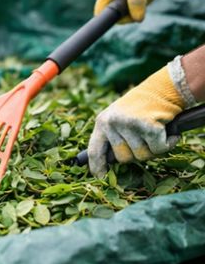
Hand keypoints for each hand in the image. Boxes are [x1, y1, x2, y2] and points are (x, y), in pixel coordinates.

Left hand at [87, 62, 189, 176]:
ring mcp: (129, 123)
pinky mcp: (147, 125)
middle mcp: (112, 122)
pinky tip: (170, 135)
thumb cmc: (143, 106)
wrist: (167, 86)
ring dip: (154, 149)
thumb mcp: (118, 118)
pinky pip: (158, 148)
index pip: (94, 151)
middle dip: (137, 155)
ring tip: (157, 134)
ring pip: (141, 155)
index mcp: (102, 122)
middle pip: (123, 158)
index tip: (101, 177)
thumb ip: (111, 136)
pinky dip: (167, 144)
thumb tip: (107, 163)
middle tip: (147, 141)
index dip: (97, 166)